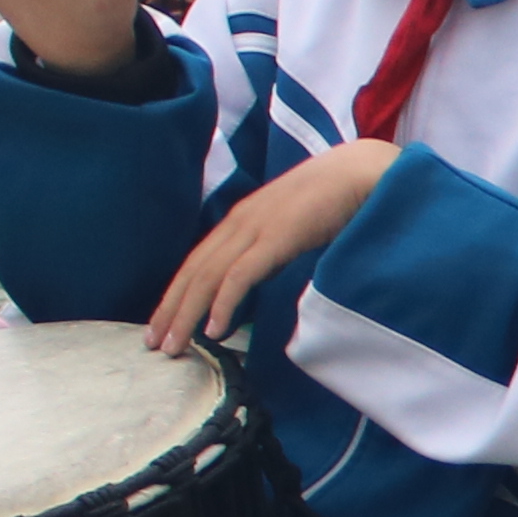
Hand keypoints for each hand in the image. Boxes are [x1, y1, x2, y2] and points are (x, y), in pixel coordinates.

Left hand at [150, 137, 390, 353]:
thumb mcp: (292, 225)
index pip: (199, 261)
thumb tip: (263, 274)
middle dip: (171, 309)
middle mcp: (239, 222)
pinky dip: (223, 303)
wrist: (362, 171)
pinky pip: (240, 276)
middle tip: (154, 344)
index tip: (164, 323)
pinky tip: (215, 329)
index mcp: (242, 219)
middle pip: (194, 271)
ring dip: (187, 313)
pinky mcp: (275, 238)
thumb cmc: (335, 199)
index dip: (177, 293)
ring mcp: (255, 229)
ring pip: (208, 277)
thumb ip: (273, 247)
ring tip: (175, 345)